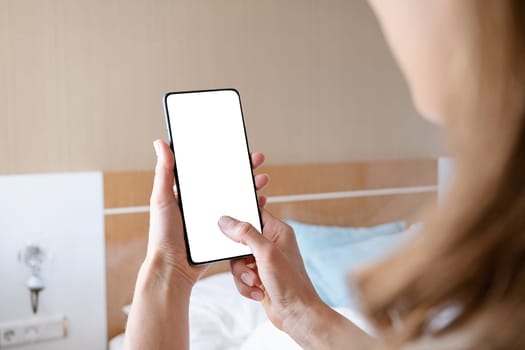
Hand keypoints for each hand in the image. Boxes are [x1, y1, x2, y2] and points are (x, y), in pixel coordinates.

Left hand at [146, 139, 268, 286]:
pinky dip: (252, 211)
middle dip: (245, 171)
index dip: (227, 159)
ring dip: (252, 189)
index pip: (212, 171)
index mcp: (190, 194)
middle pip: (229, 183)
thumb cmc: (163, 235)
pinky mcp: (223, 234)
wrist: (174, 269)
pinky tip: (261, 204)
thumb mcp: (162, 199)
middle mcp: (204, 205)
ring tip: (262, 180)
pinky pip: (241, 220)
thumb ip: (164, 172)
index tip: (239, 150)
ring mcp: (215, 219)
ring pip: (238, 199)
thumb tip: (160, 142)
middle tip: (257, 161)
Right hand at [218, 210, 321, 333]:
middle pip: (240, 240)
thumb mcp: (266, 253)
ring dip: (242, 274)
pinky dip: (245, 286)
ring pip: (237, 260)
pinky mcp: (258, 276)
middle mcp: (270, 244)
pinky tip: (258, 292)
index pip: (255, 213)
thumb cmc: (290, 283)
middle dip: (239, 257)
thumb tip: (227, 221)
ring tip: (255, 282)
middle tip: (247, 265)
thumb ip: (246, 234)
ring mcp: (263, 261)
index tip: (228, 226)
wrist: (296, 314)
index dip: (240, 217)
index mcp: (277, 231)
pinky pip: (240, 276)